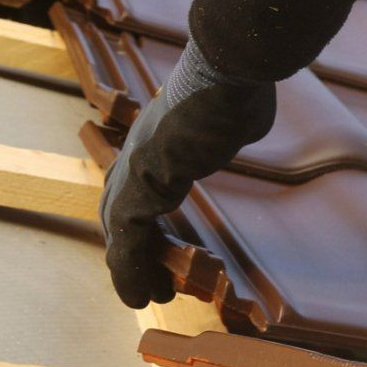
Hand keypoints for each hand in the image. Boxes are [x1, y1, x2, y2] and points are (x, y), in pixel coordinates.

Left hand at [100, 39, 275, 307]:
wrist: (229, 69)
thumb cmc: (240, 85)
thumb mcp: (237, 112)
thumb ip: (233, 126)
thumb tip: (248, 119)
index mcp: (160, 137)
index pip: (140, 187)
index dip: (146, 221)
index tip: (163, 248)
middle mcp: (139, 151)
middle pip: (122, 209)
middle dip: (134, 249)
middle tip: (152, 280)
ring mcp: (135, 166)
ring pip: (119, 228)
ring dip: (131, 267)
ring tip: (147, 297)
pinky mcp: (139, 183)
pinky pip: (127, 237)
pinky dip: (128, 270)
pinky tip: (140, 294)